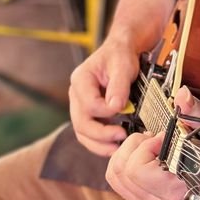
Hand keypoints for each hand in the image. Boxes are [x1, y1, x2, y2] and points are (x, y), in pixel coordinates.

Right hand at [68, 34, 140, 156]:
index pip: (88, 104)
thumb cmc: (120, 56)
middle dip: (101, 134)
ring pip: (82, 132)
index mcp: (80, 79)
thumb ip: (118, 86)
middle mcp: (76, 94)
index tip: (123, 109)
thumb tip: (116, 107)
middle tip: (121, 136)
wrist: (121, 52)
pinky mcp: (89, 114)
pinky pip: (89, 134)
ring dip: (99, 144)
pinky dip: (100, 143)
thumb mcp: (122, 66)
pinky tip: (114, 146)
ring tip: (117, 147)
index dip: (106, 112)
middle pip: (81, 123)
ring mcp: (81, 106)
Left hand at [104, 86, 199, 199]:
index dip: (146, 147)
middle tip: (153, 139)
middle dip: (135, 146)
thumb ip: (192, 110)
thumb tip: (183, 96)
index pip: (138, 171)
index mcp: (177, 188)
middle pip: (123, 171)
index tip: (162, 137)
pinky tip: (141, 155)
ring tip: (148, 146)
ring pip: (115, 174)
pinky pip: (114, 179)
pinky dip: (123, 160)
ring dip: (127, 152)